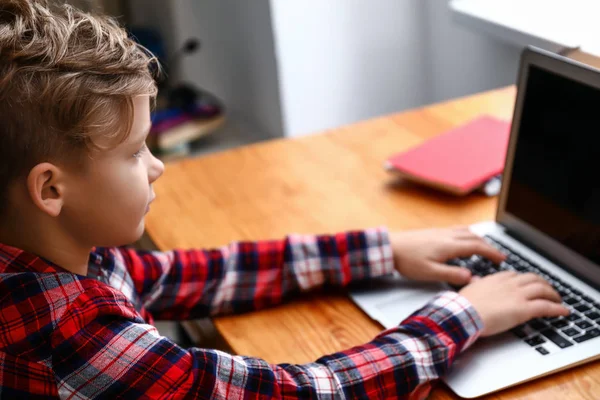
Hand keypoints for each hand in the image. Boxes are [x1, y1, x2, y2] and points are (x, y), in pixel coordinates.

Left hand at [390, 226, 505, 284]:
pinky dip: (467, 235)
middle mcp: (447, 235)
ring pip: (466, 232)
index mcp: (449, 245)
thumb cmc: (407, 260)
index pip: (477, 247)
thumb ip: (452, 274)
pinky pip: (457, 230)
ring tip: (484, 248)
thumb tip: (472, 277)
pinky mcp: (434, 231)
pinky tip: (463, 240)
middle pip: (474, 237)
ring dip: (478, 239)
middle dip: (489, 246)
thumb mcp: (430, 273)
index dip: (492, 253)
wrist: (390, 246)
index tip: (502, 259)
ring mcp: (440, 232)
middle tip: (497, 256)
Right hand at [459, 271, 569, 336]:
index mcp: (497, 278)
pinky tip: (563, 311)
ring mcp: (518, 295)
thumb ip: (478, 284)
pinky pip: (546, 306)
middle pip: (533, 279)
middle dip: (544, 284)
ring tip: (558, 300)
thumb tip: (476, 282)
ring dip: (553, 294)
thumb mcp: (470, 288)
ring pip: (543, 290)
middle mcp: (510, 284)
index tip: (528, 284)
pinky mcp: (524, 309)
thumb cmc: (463, 304)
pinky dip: (557, 308)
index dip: (526, 280)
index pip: (516, 275)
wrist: (463, 313)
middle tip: (549, 290)